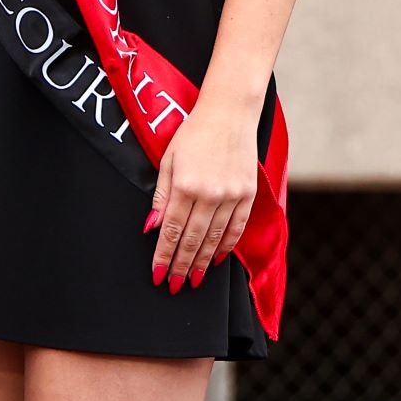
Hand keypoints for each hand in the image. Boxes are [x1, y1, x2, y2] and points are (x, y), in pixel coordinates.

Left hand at [149, 94, 259, 291]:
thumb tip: (152, 228)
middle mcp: (210, 194)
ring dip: (203, 262)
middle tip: (174, 286)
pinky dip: (226, 247)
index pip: (172, 230)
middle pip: (193, 240)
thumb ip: (161, 196)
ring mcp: (232, 196)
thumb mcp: (167, 159)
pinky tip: (217, 260)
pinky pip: (236, 228)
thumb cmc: (192, 133)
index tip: (158, 275)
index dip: (164, 255)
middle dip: (182, 266)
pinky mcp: (248, 195)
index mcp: (185, 184)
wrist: (229, 114)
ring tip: (193, 280)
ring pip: (215, 239)